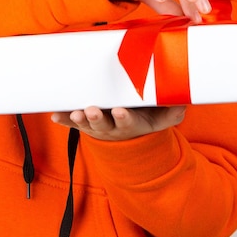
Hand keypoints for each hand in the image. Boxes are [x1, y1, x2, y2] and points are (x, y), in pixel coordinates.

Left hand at [51, 105, 185, 140]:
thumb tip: (182, 103)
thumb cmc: (144, 117)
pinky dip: (63, 119)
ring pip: (86, 123)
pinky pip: (71, 122)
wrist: (129, 134)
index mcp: (130, 123)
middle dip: (96, 118)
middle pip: (103, 124)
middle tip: (91, 111)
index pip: (127, 121)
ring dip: (78, 119)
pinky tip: (55, 115)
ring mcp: (96, 125)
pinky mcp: (85, 123)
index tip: (120, 111)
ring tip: (75, 113)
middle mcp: (111, 126)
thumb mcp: (161, 118)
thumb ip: (171, 112)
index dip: (123, 117)